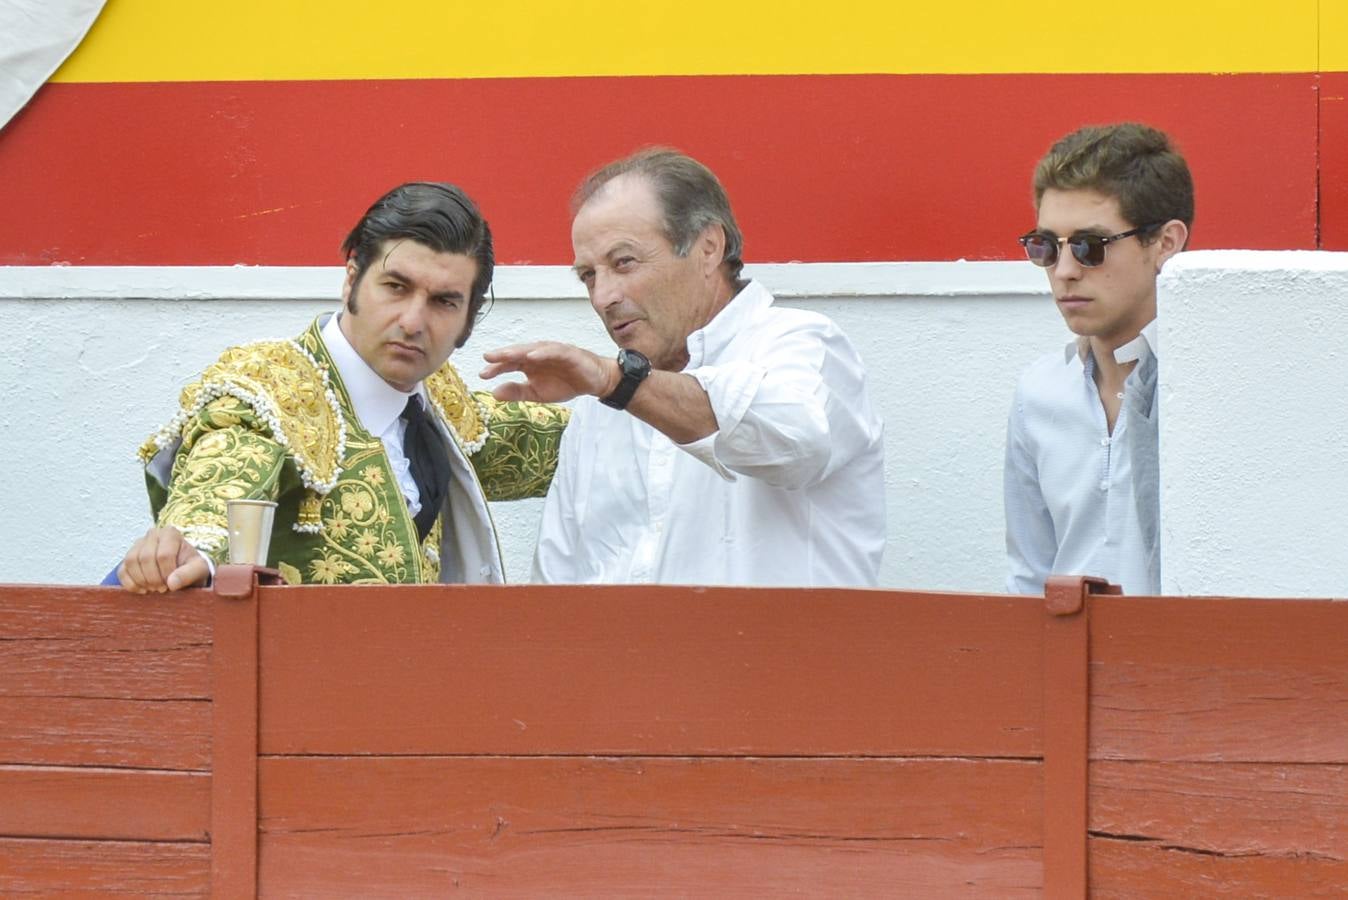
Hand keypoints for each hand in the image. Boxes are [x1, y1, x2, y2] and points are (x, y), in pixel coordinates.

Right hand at [118, 526, 210, 592]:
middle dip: (154, 578)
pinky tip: (143, 590)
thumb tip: (172, 583)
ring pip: (131, 561)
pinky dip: (130, 583)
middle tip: (162, 589)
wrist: (183, 569)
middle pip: (146, 557)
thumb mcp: (199, 570)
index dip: (167, 573)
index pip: (164, 555)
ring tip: (154, 589)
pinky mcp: (128, 557)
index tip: (172, 584)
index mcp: (170, 533)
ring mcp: (137, 544)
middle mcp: (152, 534)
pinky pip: (122, 570)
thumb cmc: (191, 567)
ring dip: (141, 580)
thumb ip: (189, 574)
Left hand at [481, 342, 617, 402]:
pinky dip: (542, 352)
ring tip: (505, 355)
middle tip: (487, 358)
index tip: (482, 374)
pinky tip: (531, 356)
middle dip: (502, 355)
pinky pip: (553, 351)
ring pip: (532, 349)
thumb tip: (494, 393)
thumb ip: (517, 392)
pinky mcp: (567, 352)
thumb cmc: (566, 383)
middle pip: (517, 353)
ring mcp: (552, 352)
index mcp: (529, 364)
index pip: (509, 364)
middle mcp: (538, 355)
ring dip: (518, 351)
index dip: (496, 368)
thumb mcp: (538, 394)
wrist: (594, 382)